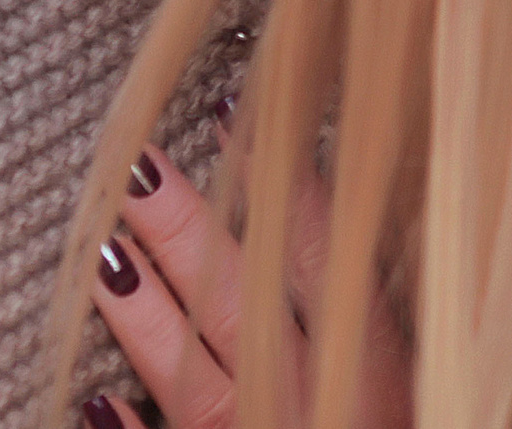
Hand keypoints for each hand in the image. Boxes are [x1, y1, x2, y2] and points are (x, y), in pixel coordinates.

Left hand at [85, 145, 410, 428]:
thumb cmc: (406, 421)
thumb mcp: (415, 386)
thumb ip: (372, 323)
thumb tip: (351, 231)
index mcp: (376, 378)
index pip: (327, 265)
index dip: (279, 188)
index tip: (228, 113)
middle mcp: (323, 409)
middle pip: (245, 310)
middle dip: (187, 233)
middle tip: (136, 164)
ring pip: (201, 385)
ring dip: (152, 321)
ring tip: (104, 255)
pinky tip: (96, 401)